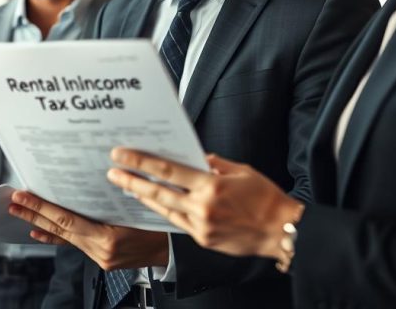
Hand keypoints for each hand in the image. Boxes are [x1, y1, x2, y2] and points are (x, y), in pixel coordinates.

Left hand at [8, 191, 169, 269]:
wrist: (174, 251)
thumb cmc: (161, 225)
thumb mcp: (137, 205)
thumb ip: (111, 197)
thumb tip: (83, 179)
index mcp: (109, 238)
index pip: (66, 220)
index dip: (41, 208)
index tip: (22, 197)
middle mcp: (101, 252)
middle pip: (60, 230)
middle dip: (34, 215)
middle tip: (13, 203)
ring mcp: (101, 259)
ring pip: (65, 238)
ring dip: (42, 224)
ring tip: (21, 213)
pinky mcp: (101, 260)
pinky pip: (74, 246)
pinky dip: (56, 238)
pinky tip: (38, 233)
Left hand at [106, 149, 303, 258]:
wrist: (283, 232)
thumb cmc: (266, 199)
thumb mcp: (241, 170)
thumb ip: (214, 163)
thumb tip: (193, 158)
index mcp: (212, 185)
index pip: (168, 170)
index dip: (142, 162)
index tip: (122, 155)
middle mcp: (203, 206)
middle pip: (158, 191)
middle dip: (132, 181)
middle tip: (112, 172)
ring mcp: (201, 225)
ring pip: (164, 209)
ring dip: (142, 197)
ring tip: (125, 187)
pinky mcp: (203, 239)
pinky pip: (176, 222)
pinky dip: (162, 211)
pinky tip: (152, 203)